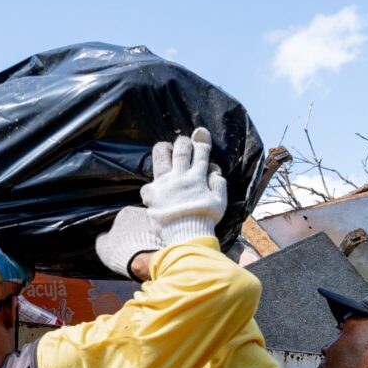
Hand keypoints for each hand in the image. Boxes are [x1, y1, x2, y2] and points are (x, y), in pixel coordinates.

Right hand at [95, 206, 162, 280]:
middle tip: (130, 249)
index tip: (118, 243)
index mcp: (126, 211)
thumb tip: (104, 236)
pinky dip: (153, 244)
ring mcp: (155, 222)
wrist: (145, 261)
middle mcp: (142, 212)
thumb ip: (102, 237)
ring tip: (140, 252)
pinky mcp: (165, 232)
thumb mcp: (102, 245)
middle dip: (133, 235)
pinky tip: (148, 253)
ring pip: (147, 230)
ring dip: (144, 239)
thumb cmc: (122, 251)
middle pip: (135, 223)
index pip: (120, 220)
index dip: (118, 233)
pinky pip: (156, 237)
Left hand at [141, 127, 226, 244]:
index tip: (200, 132)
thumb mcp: (220, 202)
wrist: (186, 235)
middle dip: (182, 142)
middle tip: (183, 142)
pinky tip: (152, 189)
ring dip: (162, 150)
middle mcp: (180, 176)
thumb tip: (214, 170)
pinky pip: (147, 186)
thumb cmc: (205, 220)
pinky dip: (150, 188)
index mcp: (197, 177)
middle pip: (180, 149)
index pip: (200, 152)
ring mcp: (164, 183)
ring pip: (160, 157)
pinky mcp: (151, 194)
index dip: (201, 140)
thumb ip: (218, 184)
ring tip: (164, 149)